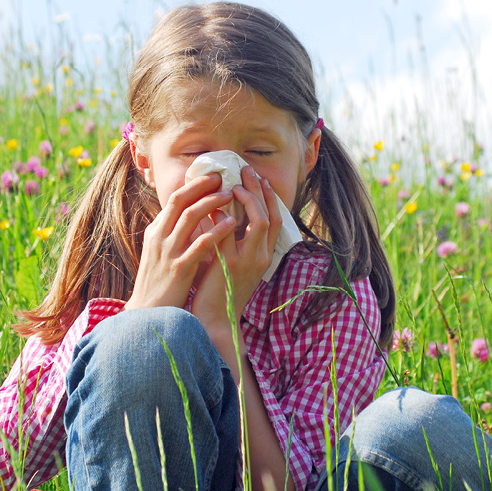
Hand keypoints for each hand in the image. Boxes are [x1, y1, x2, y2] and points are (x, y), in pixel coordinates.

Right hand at [126, 174, 236, 309]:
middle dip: (202, 186)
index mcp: (155, 231)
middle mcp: (159, 237)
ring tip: (231, 194)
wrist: (149, 313)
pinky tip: (231, 223)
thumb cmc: (159, 283)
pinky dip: (216, 231)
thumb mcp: (160, 253)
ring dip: (211, 202)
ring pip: (189, 218)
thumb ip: (172, 234)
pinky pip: (200, 244)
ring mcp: (168, 252)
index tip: (212, 175)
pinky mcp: (179, 269)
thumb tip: (189, 215)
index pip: (174, 199)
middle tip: (223, 176)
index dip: (194, 185)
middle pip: (180, 201)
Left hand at [191, 166, 281, 340]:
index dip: (270, 198)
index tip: (260, 179)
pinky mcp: (229, 264)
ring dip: (248, 198)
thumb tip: (223, 210)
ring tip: (235, 182)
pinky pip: (229, 232)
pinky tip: (214, 202)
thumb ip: (233, 239)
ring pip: (258, 220)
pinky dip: (223, 214)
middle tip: (247, 170)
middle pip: (270, 215)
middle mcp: (261, 257)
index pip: (276, 220)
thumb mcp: (234, 263)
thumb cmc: (220, 290)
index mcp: (264, 257)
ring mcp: (247, 261)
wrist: (214, 320)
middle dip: (260, 190)